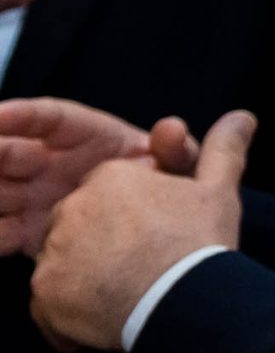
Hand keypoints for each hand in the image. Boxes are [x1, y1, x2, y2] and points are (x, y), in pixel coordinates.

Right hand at [0, 98, 180, 255]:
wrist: (157, 232)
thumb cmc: (166, 184)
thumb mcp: (178, 166)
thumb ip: (176, 150)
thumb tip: (172, 131)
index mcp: (81, 136)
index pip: (47, 119)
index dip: (21, 116)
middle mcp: (47, 163)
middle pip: (10, 153)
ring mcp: (33, 197)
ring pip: (1, 190)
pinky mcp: (27, 232)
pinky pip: (4, 231)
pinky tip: (1, 236)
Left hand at [29, 108, 251, 348]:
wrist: (188, 298)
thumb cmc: (201, 243)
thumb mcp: (218, 191)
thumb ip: (222, 150)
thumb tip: (243, 116)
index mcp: (110, 178)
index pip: (109, 200)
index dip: (132, 224)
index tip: (156, 242)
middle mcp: (72, 207)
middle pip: (80, 230)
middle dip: (102, 249)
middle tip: (142, 271)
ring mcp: (55, 250)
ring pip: (64, 265)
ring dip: (87, 282)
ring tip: (129, 297)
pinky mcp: (46, 291)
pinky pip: (49, 305)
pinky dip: (71, 316)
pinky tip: (106, 320)